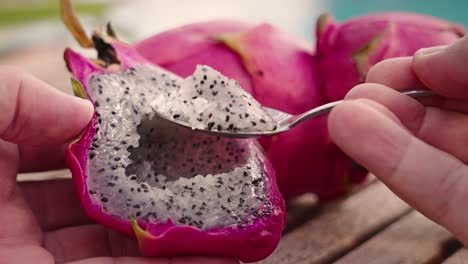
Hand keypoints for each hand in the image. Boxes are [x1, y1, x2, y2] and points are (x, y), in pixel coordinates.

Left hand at [0, 66, 236, 263]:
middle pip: (102, 202)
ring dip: (175, 234)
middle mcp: (16, 223)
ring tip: (226, 218)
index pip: (64, 151)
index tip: (161, 131)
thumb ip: (14, 98)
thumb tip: (87, 116)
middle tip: (206, 177)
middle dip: (155, 189)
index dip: (112, 139)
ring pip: (122, 248)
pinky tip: (214, 256)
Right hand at [328, 36, 467, 245]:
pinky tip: (349, 132)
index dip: (445, 70)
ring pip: (437, 156)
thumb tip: (431, 59)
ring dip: (381, 129)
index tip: (413, 64)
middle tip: (360, 92)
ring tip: (341, 114)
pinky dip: (391, 163)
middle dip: (400, 101)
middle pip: (452, 119)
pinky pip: (438, 193)